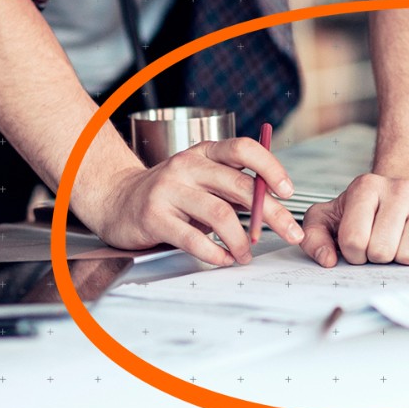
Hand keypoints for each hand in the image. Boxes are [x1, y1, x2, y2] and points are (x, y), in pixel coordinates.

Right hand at [83, 138, 303, 265]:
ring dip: (242, 240)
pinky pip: (193, 238)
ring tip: (247, 254)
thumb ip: (234, 185)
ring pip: (219, 214)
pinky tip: (223, 259)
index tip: (289, 191)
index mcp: (204, 152)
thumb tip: (277, 201)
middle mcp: (187, 166)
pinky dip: (214, 253)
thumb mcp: (202, 179)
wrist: (118, 200)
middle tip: (291, 233)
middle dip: (272, 214)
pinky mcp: (154, 217)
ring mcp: (169, 190)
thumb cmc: (170, 193)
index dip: (270, 167)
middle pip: (240, 186)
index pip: (243, 149)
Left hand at [300, 174, 408, 266]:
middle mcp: (400, 188)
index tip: (359, 244)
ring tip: (400, 242)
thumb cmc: (366, 212)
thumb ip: (314, 236)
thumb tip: (328, 261)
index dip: (353, 253)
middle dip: (377, 257)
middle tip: (381, 244)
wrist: (408, 193)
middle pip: (381, 251)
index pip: (353, 241)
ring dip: (401, 259)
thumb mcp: (330, 218)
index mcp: (366, 186)